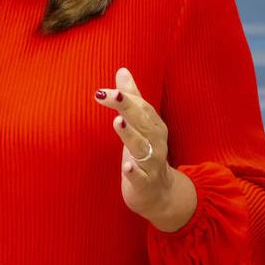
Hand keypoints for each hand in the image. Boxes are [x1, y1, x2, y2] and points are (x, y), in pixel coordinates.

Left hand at [95, 67, 195, 231]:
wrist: (159, 194)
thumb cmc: (145, 153)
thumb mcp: (139, 125)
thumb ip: (131, 98)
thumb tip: (122, 70)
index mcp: (154, 127)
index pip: (142, 108)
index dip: (126, 97)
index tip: (105, 90)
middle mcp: (156, 143)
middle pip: (143, 123)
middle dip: (129, 108)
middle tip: (112, 95)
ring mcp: (151, 164)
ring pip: (142, 148)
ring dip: (131, 135)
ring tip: (118, 122)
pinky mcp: (144, 184)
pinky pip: (141, 177)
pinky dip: (135, 172)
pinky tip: (127, 167)